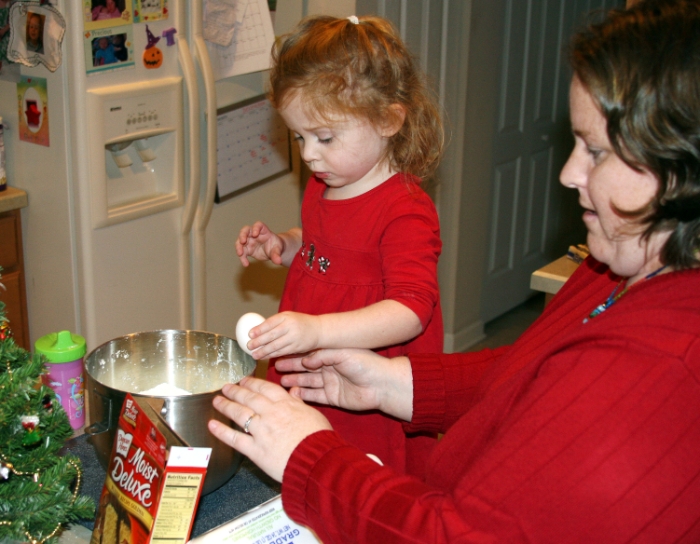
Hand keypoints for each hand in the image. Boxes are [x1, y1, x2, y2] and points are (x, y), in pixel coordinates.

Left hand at [208, 377, 331, 481]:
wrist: (317, 461)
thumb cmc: (319, 438)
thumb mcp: (313, 414)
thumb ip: (299, 402)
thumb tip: (294, 391)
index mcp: (285, 404)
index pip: (264, 388)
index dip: (252, 383)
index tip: (244, 380)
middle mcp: (270, 414)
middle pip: (249, 398)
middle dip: (235, 391)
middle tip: (226, 387)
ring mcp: (261, 431)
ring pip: (239, 414)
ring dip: (226, 405)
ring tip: (217, 400)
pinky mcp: (255, 450)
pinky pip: (234, 438)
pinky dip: (221, 431)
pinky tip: (212, 425)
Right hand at [235, 221, 284, 266]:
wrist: (273, 252)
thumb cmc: (276, 246)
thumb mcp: (278, 249)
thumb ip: (277, 254)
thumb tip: (278, 261)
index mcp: (263, 231)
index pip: (258, 225)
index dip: (256, 228)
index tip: (255, 234)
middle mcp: (254, 234)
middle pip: (245, 230)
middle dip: (242, 235)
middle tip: (242, 241)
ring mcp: (249, 241)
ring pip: (240, 241)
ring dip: (238, 247)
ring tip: (240, 254)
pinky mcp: (247, 249)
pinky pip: (242, 252)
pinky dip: (242, 258)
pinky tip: (246, 264)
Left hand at [246, 311, 320, 359]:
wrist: (319, 330)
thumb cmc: (301, 323)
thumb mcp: (289, 317)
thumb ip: (276, 322)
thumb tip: (258, 330)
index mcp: (286, 316)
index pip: (270, 323)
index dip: (259, 329)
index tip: (250, 334)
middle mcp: (290, 326)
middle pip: (271, 335)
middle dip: (258, 342)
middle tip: (249, 346)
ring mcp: (294, 337)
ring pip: (275, 346)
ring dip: (263, 351)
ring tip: (254, 355)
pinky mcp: (297, 347)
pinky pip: (282, 352)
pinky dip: (272, 355)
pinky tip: (265, 357)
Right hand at [277, 349, 413, 420]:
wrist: (383, 384)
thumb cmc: (366, 364)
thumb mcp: (343, 354)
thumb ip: (323, 356)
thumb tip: (305, 360)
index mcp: (332, 356)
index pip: (310, 355)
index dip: (296, 355)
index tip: (282, 354)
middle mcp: (330, 370)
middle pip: (306, 369)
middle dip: (292, 368)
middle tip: (276, 368)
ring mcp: (331, 384)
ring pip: (309, 383)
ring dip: (295, 382)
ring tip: (281, 382)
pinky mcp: (333, 398)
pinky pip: (315, 397)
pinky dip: (304, 396)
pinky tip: (293, 395)